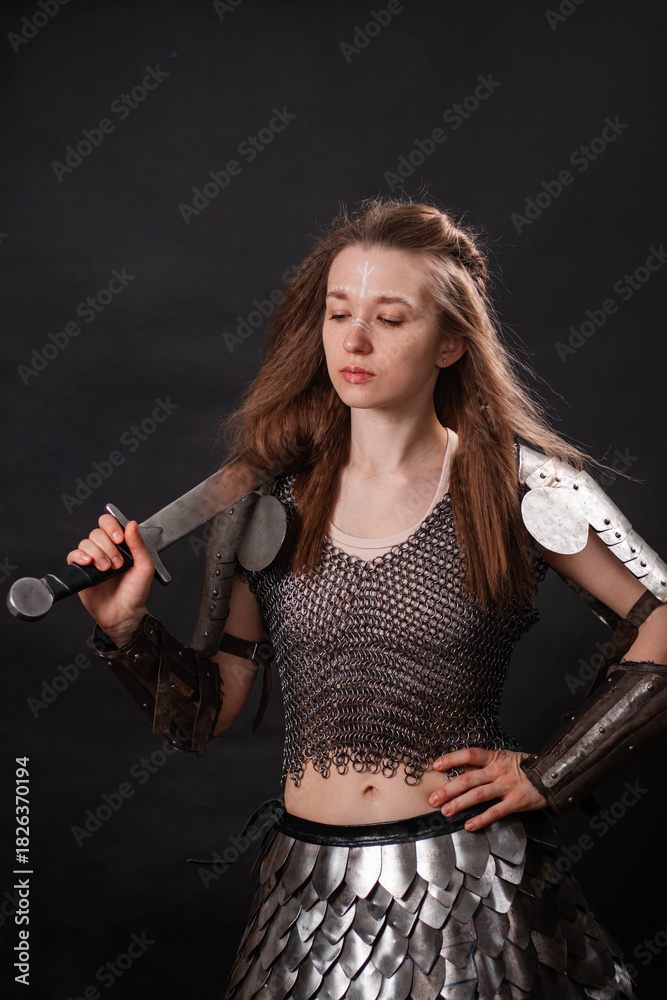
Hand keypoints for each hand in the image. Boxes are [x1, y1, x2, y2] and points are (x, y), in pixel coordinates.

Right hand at [66, 514, 155, 643]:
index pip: (110, 523)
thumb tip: (131, 523)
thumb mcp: (144, 567)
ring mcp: (92, 559)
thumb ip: (139, 545)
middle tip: (117, 564)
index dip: (112, 527)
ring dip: (97, 554)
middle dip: (107, 547)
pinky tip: (88, 564)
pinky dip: (79, 556)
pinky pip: (73, 555)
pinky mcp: (80, 571)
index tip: (119, 539)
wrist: (123, 613)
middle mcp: (105, 549)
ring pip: (86, 543)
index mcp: (121, 544)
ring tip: (106, 570)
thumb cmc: (135, 591)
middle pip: (96, 532)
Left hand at [428, 748, 546, 831]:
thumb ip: (486, 765)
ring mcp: (507, 786)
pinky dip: (481, 819)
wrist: (552, 775)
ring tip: (446, 812)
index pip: (470, 754)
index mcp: (495, 757)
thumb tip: (462, 770)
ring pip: (478, 795)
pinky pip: (496, 812)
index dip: (452, 758)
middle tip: (433, 799)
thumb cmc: (525, 768)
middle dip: (448, 789)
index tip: (436, 765)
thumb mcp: (505, 758)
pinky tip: (469, 826)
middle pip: (469, 778)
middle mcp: (499, 771)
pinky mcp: (516, 801)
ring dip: (460, 804)